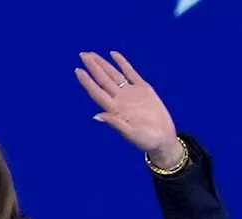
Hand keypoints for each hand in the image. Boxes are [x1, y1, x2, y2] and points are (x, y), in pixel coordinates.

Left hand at [75, 51, 183, 167]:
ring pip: (114, 75)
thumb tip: (96, 116)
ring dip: (103, 64)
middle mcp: (120, 99)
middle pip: (103, 80)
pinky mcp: (144, 89)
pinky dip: (122, 63)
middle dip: (93, 67)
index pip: (97, 92)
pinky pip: (131, 73)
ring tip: (92, 54)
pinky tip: (114, 55)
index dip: (87, 82)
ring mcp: (131, 93)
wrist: (163, 139)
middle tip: (83, 55)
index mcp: (114, 110)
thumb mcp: (130, 134)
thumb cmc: (146, 141)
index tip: (78, 70)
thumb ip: (115, 123)